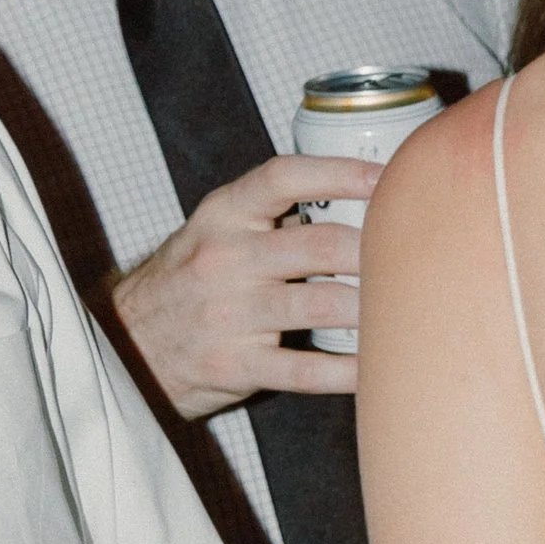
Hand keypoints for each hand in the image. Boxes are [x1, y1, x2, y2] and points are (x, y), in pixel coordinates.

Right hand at [111, 154, 383, 415]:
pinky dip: (349, 370)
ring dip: (373, 307)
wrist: (128, 345)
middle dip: (376, 249)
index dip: (340, 173)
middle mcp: (224, 260)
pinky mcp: (235, 365)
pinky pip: (306, 370)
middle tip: (415, 253)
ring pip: (322, 305)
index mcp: (221, 217)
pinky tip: (376, 366)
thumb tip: (356, 198)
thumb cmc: (186, 283)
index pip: (283, 178)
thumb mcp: (213, 233)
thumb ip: (270, 216)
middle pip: (320, 245)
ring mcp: (228, 315)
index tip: (386, 177)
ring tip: (408, 304)